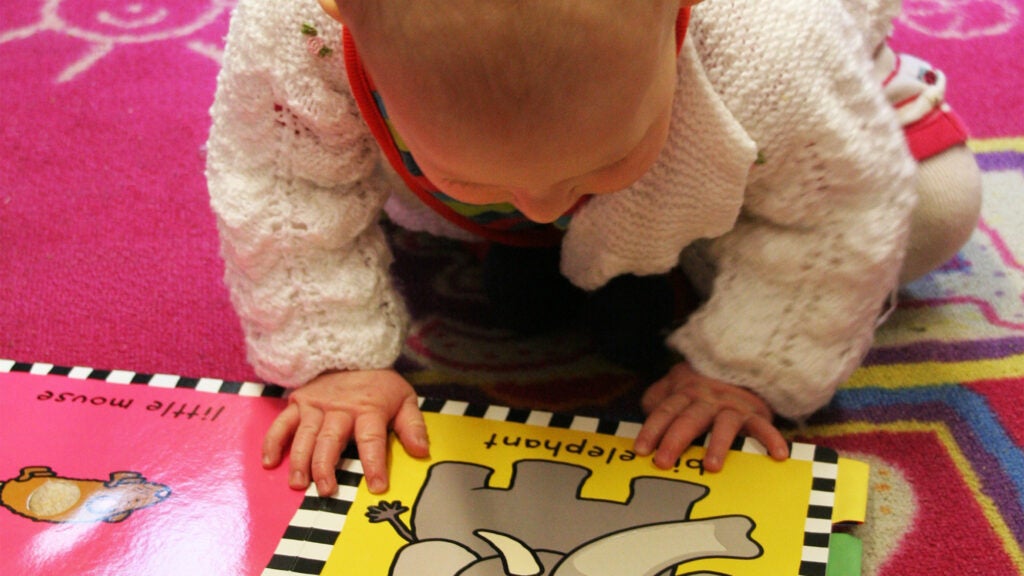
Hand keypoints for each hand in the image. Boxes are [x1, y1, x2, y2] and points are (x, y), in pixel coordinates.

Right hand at [262, 369, 428, 496]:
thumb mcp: (404, 398)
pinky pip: (281, 423)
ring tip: (298, 484)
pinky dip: (273, 442)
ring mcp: (316, 405)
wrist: (352, 350)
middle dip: (326, 466)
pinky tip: (269, 462)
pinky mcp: (298, 402)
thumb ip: (412, 426)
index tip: (377, 487)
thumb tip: (421, 452)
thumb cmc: (378, 384)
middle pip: (330, 440)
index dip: (374, 463)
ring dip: (300, 461)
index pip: (372, 439)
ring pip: (305, 436)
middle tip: (326, 490)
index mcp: (369, 408)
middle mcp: (340, 408)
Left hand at [634, 362, 787, 471]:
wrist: (740, 361)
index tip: (641, 450)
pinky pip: (763, 426)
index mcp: (685, 393)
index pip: (665, 411)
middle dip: (675, 440)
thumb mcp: (675, 384)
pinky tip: (777, 455)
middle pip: (689, 419)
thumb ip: (657, 398)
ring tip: (711, 466)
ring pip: (724, 424)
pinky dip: (771, 439)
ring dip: (717, 444)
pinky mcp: (755, 413)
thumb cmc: (701, 383)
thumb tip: (645, 413)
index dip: (652, 429)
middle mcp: (707, 399)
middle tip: (663, 462)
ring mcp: (732, 406)